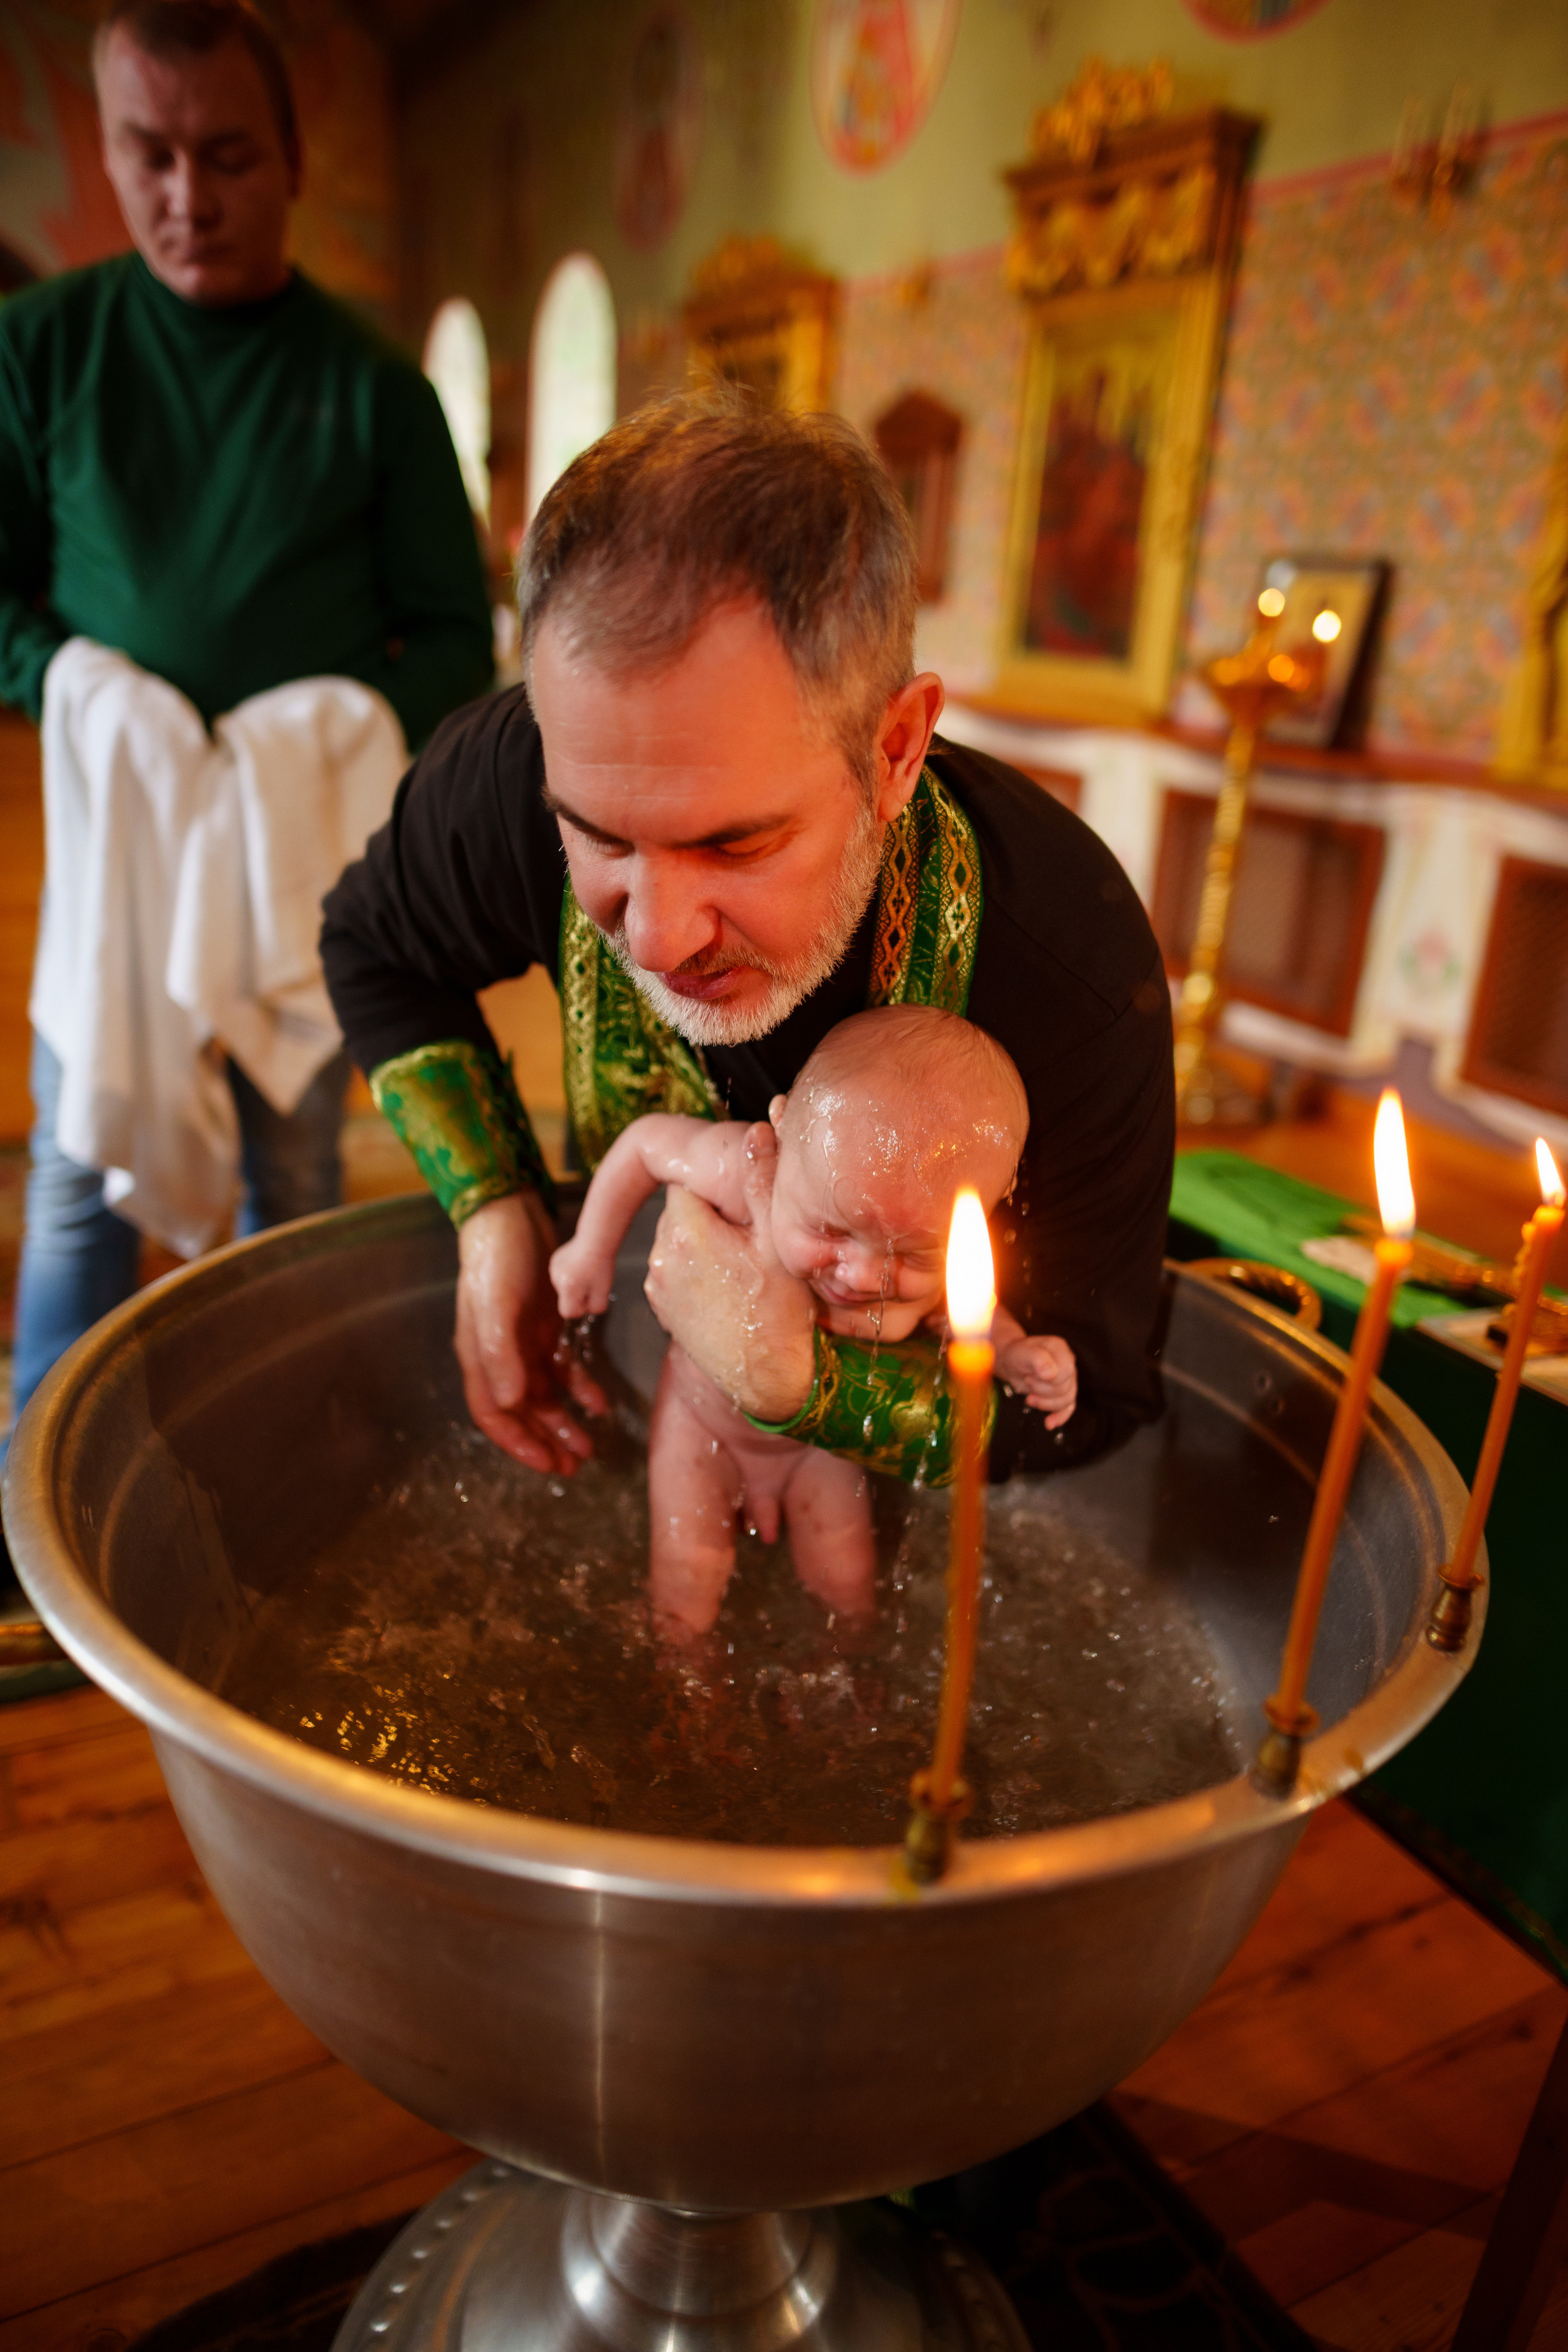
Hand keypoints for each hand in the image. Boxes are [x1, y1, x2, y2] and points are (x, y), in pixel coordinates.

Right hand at [454, 1191, 605, 1473]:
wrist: (511, 1213)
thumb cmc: (496, 1259)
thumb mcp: (496, 1304)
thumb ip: (499, 1353)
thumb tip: (509, 1402)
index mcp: (480, 1357)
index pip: (493, 1415)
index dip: (518, 1444)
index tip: (547, 1465)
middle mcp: (500, 1356)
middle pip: (521, 1412)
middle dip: (545, 1442)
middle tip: (575, 1467)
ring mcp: (523, 1343)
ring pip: (544, 1396)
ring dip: (564, 1422)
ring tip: (589, 1446)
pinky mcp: (545, 1327)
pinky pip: (563, 1368)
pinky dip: (581, 1387)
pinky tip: (600, 1403)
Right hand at [549, 1232, 613, 1319]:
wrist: (595, 1240)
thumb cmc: (601, 1267)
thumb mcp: (604, 1293)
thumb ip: (594, 1308)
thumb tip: (586, 1310)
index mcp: (568, 1289)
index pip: (568, 1313)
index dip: (580, 1308)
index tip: (589, 1296)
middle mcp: (556, 1281)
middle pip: (566, 1300)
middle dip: (578, 1295)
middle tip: (591, 1281)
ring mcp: (553, 1270)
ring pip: (564, 1288)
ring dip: (575, 1284)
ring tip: (586, 1271)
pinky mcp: (554, 1262)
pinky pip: (562, 1276)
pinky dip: (571, 1274)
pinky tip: (580, 1264)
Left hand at [643, 1123, 817, 1422]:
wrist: (771, 1381)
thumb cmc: (782, 1312)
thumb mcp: (781, 1241)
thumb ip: (764, 1181)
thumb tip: (760, 1129)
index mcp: (686, 1230)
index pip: (691, 1180)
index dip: (722, 1189)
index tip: (748, 1207)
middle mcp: (660, 1256)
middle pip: (685, 1209)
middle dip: (715, 1215)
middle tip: (755, 1241)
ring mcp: (657, 1286)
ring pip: (682, 1240)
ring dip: (708, 1244)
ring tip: (747, 1270)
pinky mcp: (662, 1309)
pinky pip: (678, 1270)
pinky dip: (701, 1272)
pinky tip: (733, 1290)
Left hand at [996, 1331, 1076, 1430]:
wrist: (1011, 1362)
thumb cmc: (1016, 1355)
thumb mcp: (1023, 1353)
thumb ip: (1038, 1359)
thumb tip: (1050, 1374)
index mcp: (1060, 1350)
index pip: (1066, 1372)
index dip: (1048, 1380)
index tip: (1029, 1377)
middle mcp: (1068, 1363)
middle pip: (1065, 1388)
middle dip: (1042, 1390)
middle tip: (1027, 1382)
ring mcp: (1067, 1379)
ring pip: (1067, 1400)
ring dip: (1045, 1403)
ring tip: (1029, 1398)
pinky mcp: (1063, 1392)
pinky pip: (1067, 1408)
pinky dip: (1059, 1417)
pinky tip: (1049, 1423)